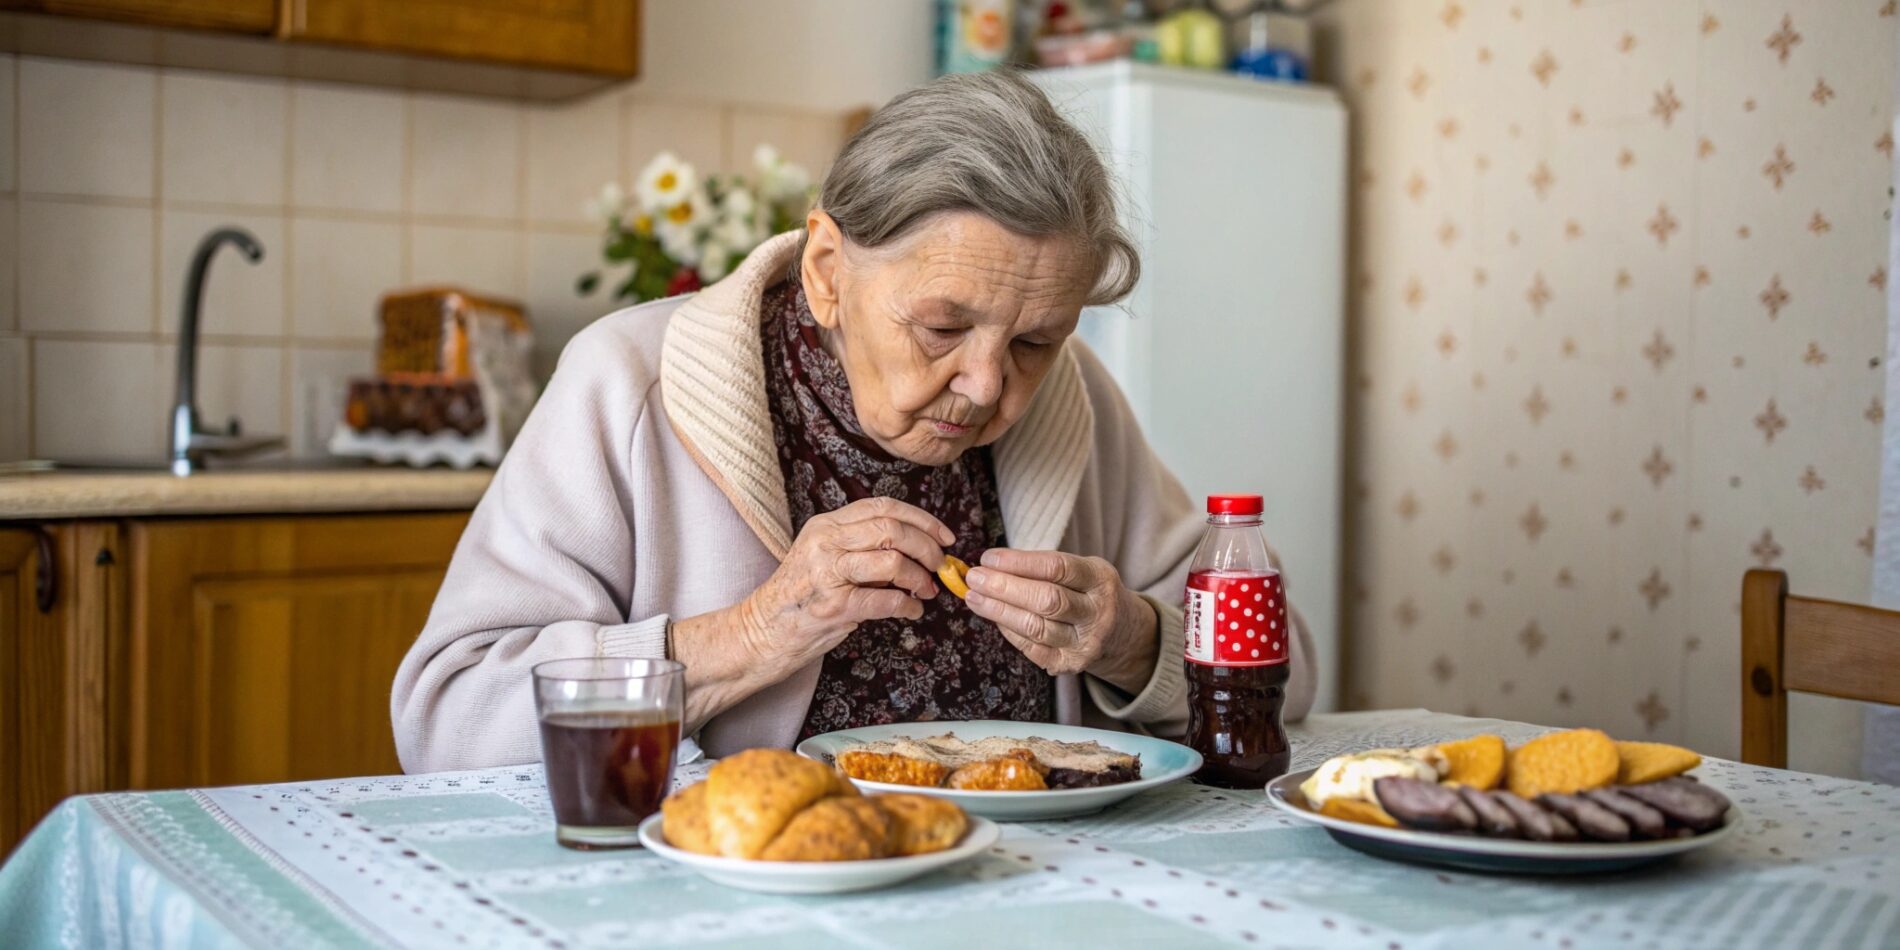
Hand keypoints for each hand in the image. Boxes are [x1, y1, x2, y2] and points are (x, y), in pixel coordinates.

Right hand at [734, 496, 952, 670]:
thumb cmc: (800, 596)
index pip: (883, 506)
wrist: (762, 631)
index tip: (944, 535)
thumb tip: (916, 547)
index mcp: (826, 525)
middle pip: (893, 530)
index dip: (921, 518)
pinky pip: (886, 600)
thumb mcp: (825, 556)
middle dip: (927, 547)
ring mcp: (829, 574)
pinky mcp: (834, 606)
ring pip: (893, 561)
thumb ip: (862, 545)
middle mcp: (826, 542)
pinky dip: (908, 605)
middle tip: (939, 565)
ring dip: (920, 577)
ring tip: (926, 589)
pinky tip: (912, 610)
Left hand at [963, 549, 1158, 692]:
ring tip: (973, 597)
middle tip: (973, 578)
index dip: (1019, 562)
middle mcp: (1098, 613)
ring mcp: (1086, 643)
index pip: (1057, 567)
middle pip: (1046, 600)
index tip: (988, 558)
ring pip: (1036, 628)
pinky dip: (1009, 632)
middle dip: (1004, 588)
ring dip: (998, 611)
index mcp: (1100, 580)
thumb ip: (1044, 567)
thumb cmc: (1089, 592)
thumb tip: (991, 564)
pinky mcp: (1072, 665)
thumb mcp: (1082, 570)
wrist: (1123, 633)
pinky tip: (994, 617)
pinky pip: (1032, 649)